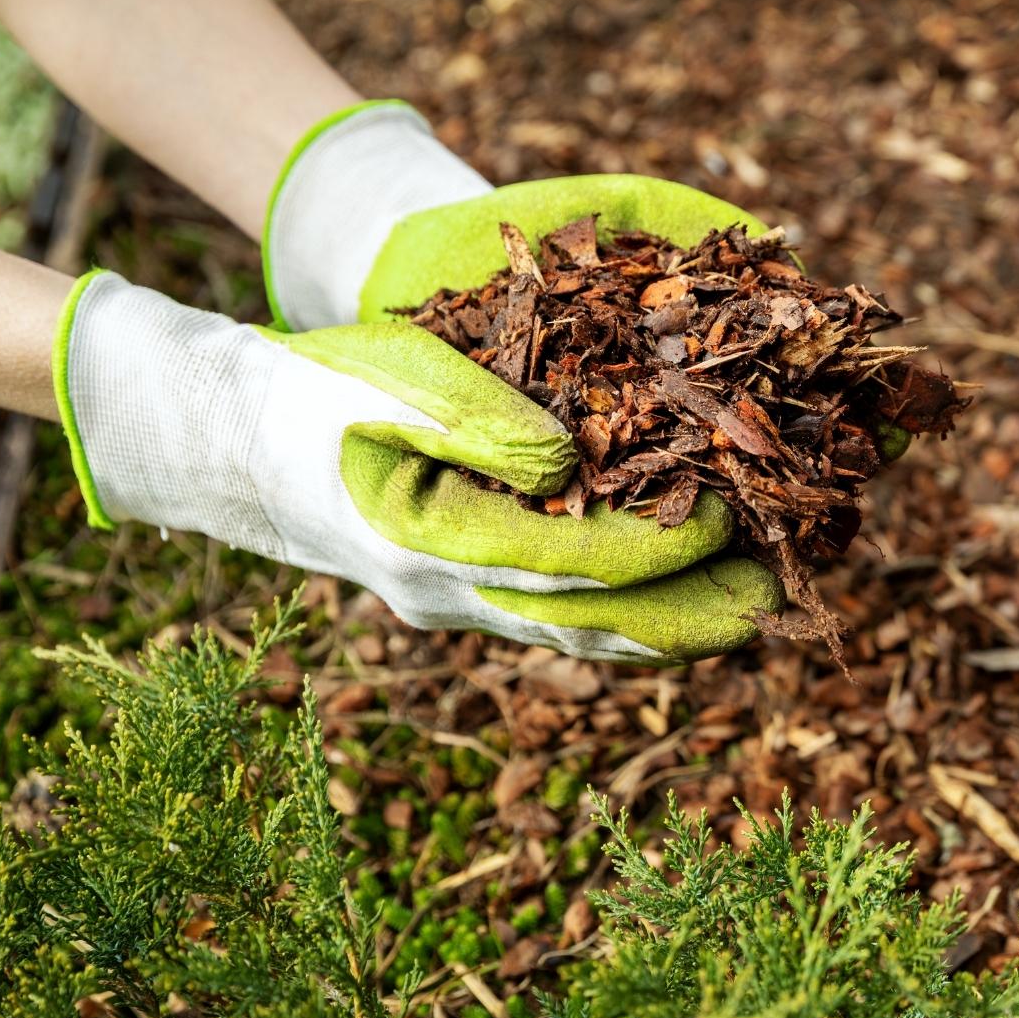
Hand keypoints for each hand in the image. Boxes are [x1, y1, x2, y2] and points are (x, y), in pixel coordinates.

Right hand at [55, 272, 779, 663]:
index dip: (657, 545)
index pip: (571, 560)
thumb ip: (475, 422)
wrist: (247, 446)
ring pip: (575, 635)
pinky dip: (619, 619)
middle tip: (771, 606)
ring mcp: (453, 606)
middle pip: (586, 623)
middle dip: (683, 615)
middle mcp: (448, 594)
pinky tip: (670, 606)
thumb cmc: (321, 395)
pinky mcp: (463, 597)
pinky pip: (554, 621)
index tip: (729, 515)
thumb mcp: (390, 383)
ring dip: (660, 629)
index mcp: (430, 540)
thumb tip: (568, 466)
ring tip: (743, 617)